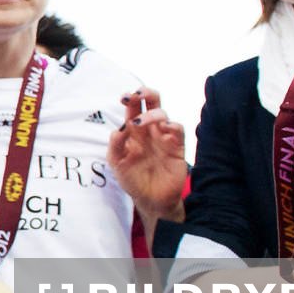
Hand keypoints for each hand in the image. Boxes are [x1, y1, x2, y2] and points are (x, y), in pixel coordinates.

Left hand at [107, 87, 186, 220]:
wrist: (150, 199)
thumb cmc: (132, 178)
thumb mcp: (117, 163)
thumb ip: (115, 144)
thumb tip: (120, 128)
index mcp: (134, 130)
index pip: (134, 108)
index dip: (130, 98)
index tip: (124, 97)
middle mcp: (149, 130)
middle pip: (152, 102)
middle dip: (146, 93)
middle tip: (137, 94)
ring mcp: (163, 137)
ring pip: (163, 113)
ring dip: (152, 114)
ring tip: (139, 122)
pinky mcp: (176, 147)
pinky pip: (178, 130)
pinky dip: (172, 125)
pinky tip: (164, 128)